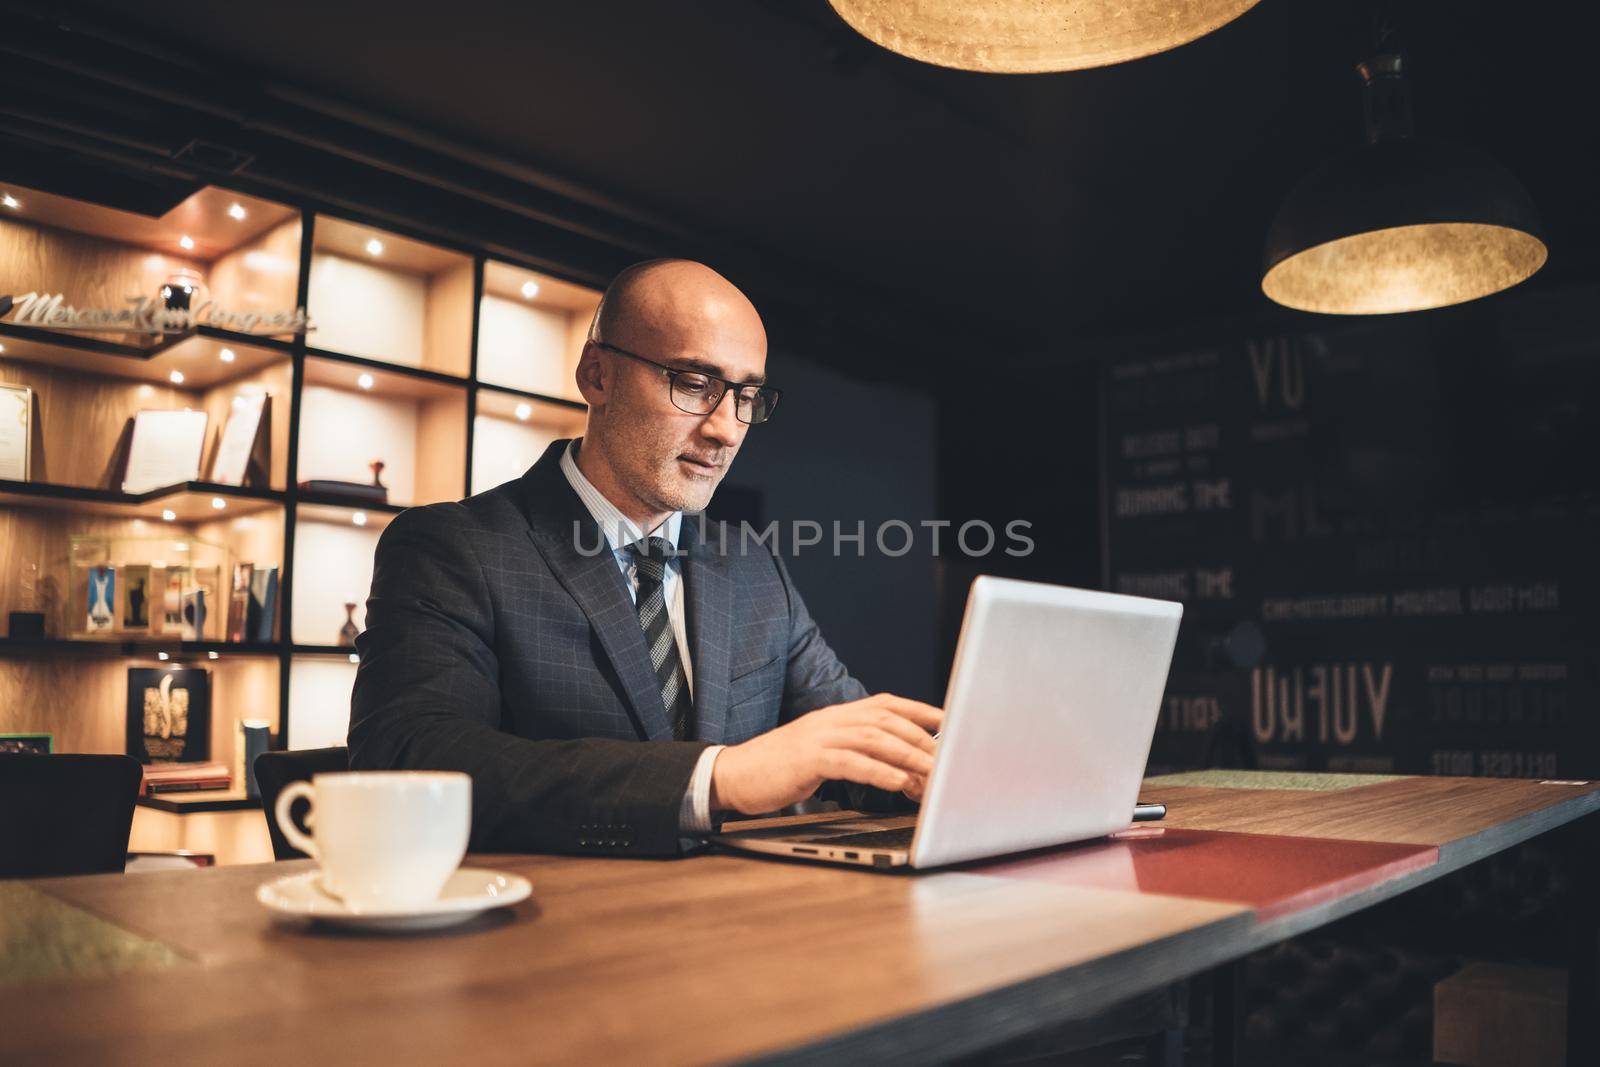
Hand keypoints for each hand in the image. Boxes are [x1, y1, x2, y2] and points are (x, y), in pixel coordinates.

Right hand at [709, 693, 942, 815]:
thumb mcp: (823, 752)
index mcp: (837, 715)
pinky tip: (897, 782)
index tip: (950, 723)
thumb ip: (856, 752)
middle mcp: (831, 720)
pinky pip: (850, 762)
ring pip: (874, 738)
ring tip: (930, 774)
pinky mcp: (808, 759)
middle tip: (948, 761)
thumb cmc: (781, 768)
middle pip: (887, 721)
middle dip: (922, 740)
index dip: (921, 711)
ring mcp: (819, 737)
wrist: (734, 774)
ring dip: (907, 756)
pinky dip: (878, 771)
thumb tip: (900, 767)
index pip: (887, 704)